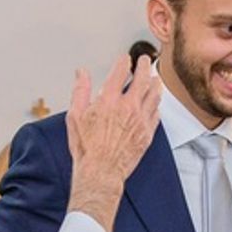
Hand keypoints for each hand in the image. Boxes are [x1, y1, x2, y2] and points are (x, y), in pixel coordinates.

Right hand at [65, 55, 161, 231]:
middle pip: (143, 78)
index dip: (124, 61)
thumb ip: (80, 91)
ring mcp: (141, 120)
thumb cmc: (86, 149)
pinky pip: (156, 113)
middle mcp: (128, 107)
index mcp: (109, 100)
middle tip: (146, 61)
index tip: (125, 58)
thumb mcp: (75, 116)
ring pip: (154, 94)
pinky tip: (154, 104)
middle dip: (145, 66)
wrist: (101, 173)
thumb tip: (82, 73)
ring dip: (155, 83)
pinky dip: (156, 105)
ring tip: (155, 79)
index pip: (121, 71)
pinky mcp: (147, 133)